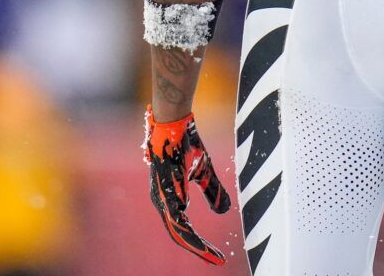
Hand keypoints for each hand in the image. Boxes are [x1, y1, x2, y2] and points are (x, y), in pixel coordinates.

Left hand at [144, 110, 231, 265]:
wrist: (175, 121)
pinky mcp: (164, 191)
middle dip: (199, 250)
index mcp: (170, 196)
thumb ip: (213, 191)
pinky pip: (176, 220)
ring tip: (214, 257)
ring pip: (177, 231)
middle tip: (218, 261)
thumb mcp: (204, 171)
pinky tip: (201, 243)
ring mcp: (161, 196)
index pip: (182, 226)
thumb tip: (222, 211)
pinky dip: (190, 234)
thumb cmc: (186, 142)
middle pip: (178, 234)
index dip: (198, 242)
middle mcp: (161, 200)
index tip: (217, 254)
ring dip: (196, 246)